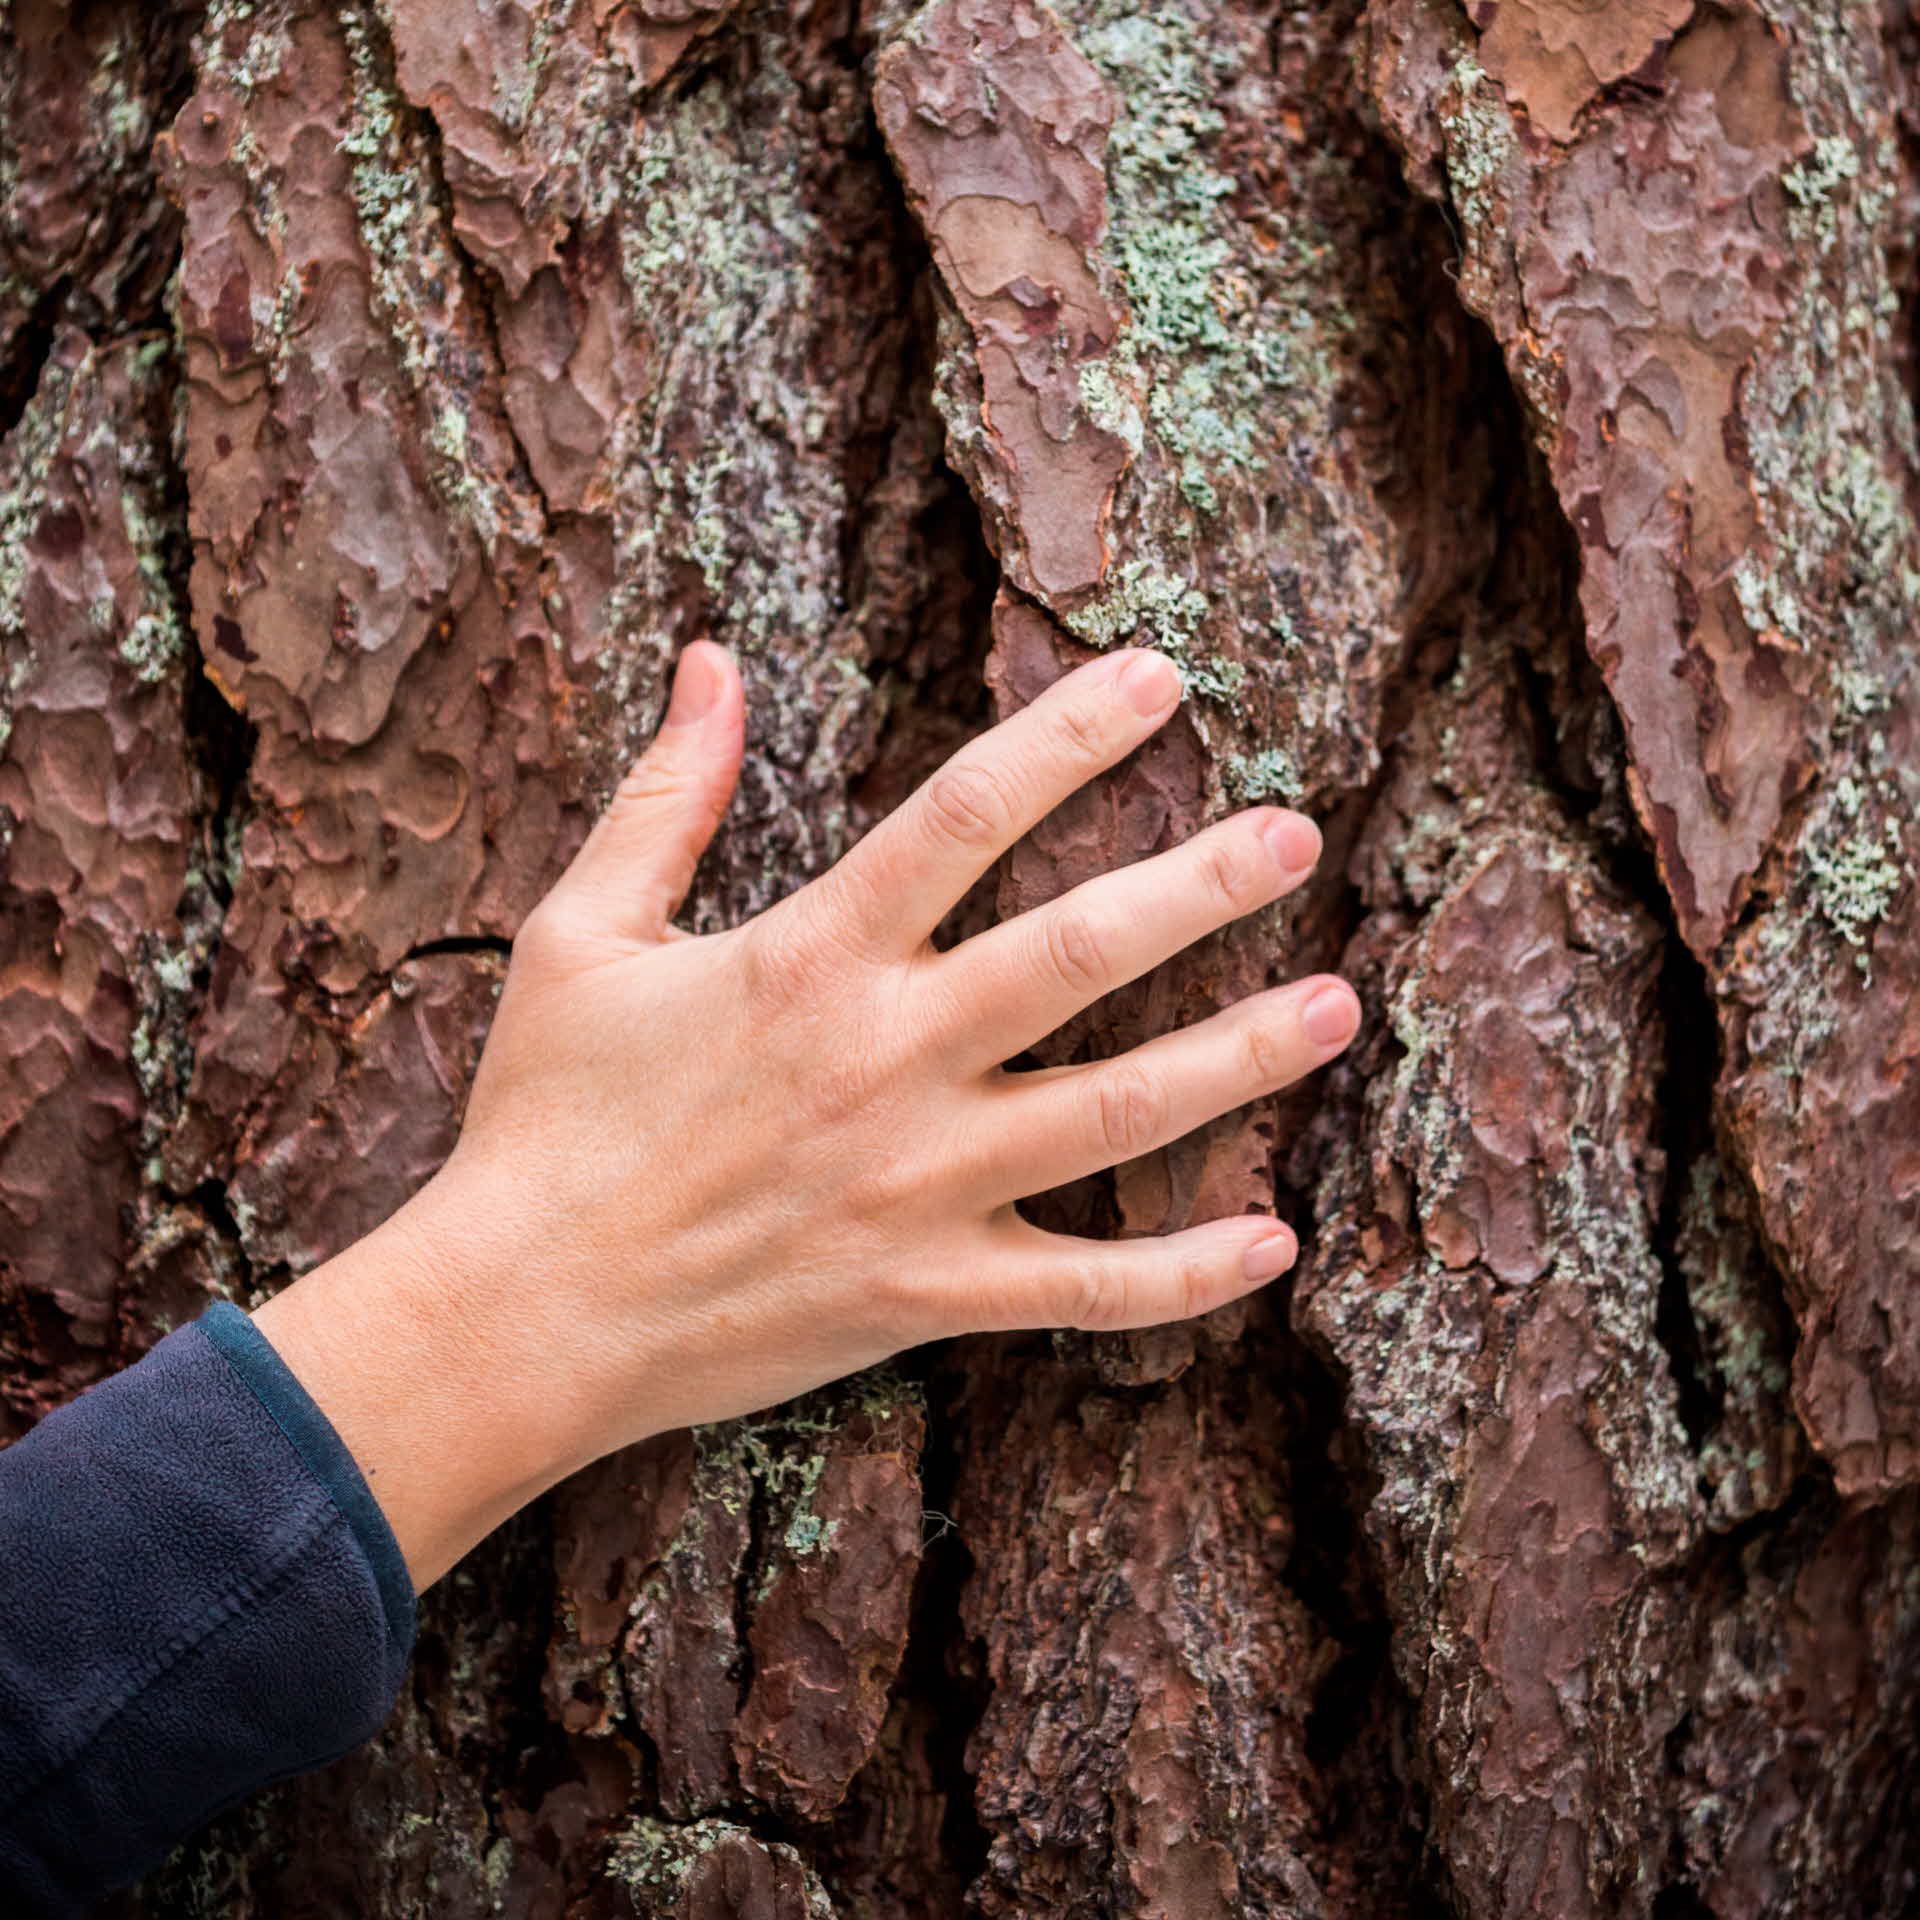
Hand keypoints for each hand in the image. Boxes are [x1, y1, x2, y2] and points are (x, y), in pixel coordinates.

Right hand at [252, 641, 1359, 1585]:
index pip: (967, 814)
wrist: (518, 1316)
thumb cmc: (542, 1118)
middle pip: (1078, 954)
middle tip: (1297, 837)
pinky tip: (1273, 1244)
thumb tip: (708, 661)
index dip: (1072, 735)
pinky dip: (1184, 1276)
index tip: (1160, 682)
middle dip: (1199, 885)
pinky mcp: (928, 1294)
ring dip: (1237, 1059)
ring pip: (1115, 1115)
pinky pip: (1084, 1291)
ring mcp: (919, 1185)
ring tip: (1336, 1005)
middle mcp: (886, 1060)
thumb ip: (664, 795)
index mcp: (811, 958)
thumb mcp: (579, 933)